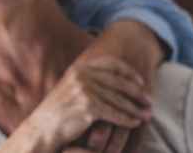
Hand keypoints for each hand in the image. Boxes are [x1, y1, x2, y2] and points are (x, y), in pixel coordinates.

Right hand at [25, 56, 151, 151]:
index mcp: (79, 68)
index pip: (110, 63)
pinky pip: (115, 114)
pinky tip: (134, 123)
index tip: (140, 81)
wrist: (42, 129)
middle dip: (137, 92)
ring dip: (135, 108)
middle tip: (149, 100)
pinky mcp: (88, 107)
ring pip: (119, 99)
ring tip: (146, 115)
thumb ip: (88, 79)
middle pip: (118, 81)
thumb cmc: (58, 111)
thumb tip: (115, 78)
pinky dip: (127, 119)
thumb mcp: (70, 87)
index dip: (128, 71)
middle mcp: (82, 76)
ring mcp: (85, 90)